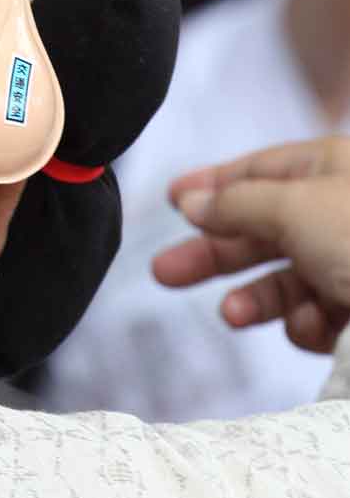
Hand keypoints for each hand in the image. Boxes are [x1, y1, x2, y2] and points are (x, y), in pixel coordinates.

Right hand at [152, 137, 349, 353]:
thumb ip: (235, 202)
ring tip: (232, 316)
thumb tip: (192, 199)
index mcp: (330, 168)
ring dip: (256, 299)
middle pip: (263, 229)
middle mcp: (340, 213)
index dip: (212, 183)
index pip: (258, 170)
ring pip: (287, 279)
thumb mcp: (292, 205)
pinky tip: (315, 328)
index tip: (170, 201)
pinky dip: (308, 325)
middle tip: (164, 272)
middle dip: (215, 253)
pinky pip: (318, 316)